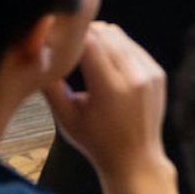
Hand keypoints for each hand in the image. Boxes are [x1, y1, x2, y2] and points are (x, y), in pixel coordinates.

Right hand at [43, 23, 170, 179]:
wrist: (135, 160)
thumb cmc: (96, 142)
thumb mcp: (66, 118)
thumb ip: (50, 87)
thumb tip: (37, 57)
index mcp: (110, 89)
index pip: (89, 42)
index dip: (70, 37)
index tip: (58, 41)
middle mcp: (134, 78)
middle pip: (104, 33)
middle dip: (84, 34)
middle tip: (68, 43)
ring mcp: (149, 74)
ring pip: (119, 35)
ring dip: (100, 37)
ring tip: (83, 51)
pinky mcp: (158, 74)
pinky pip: (132, 46)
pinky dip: (117, 46)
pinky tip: (104, 60)